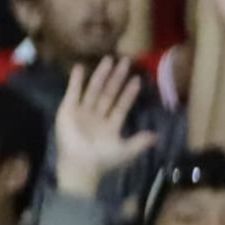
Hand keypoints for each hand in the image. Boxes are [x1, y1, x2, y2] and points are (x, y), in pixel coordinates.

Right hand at [50, 55, 151, 196]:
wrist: (80, 165)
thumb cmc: (103, 160)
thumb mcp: (126, 151)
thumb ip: (140, 142)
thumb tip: (157, 136)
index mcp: (111, 124)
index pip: (122, 104)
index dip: (129, 93)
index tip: (137, 79)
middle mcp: (97, 115)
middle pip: (109, 92)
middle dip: (117, 77)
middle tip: (126, 60)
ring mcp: (82, 111)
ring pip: (94, 89)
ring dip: (101, 74)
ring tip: (109, 59)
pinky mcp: (67, 110)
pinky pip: (72, 92)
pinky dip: (75, 80)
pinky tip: (79, 67)